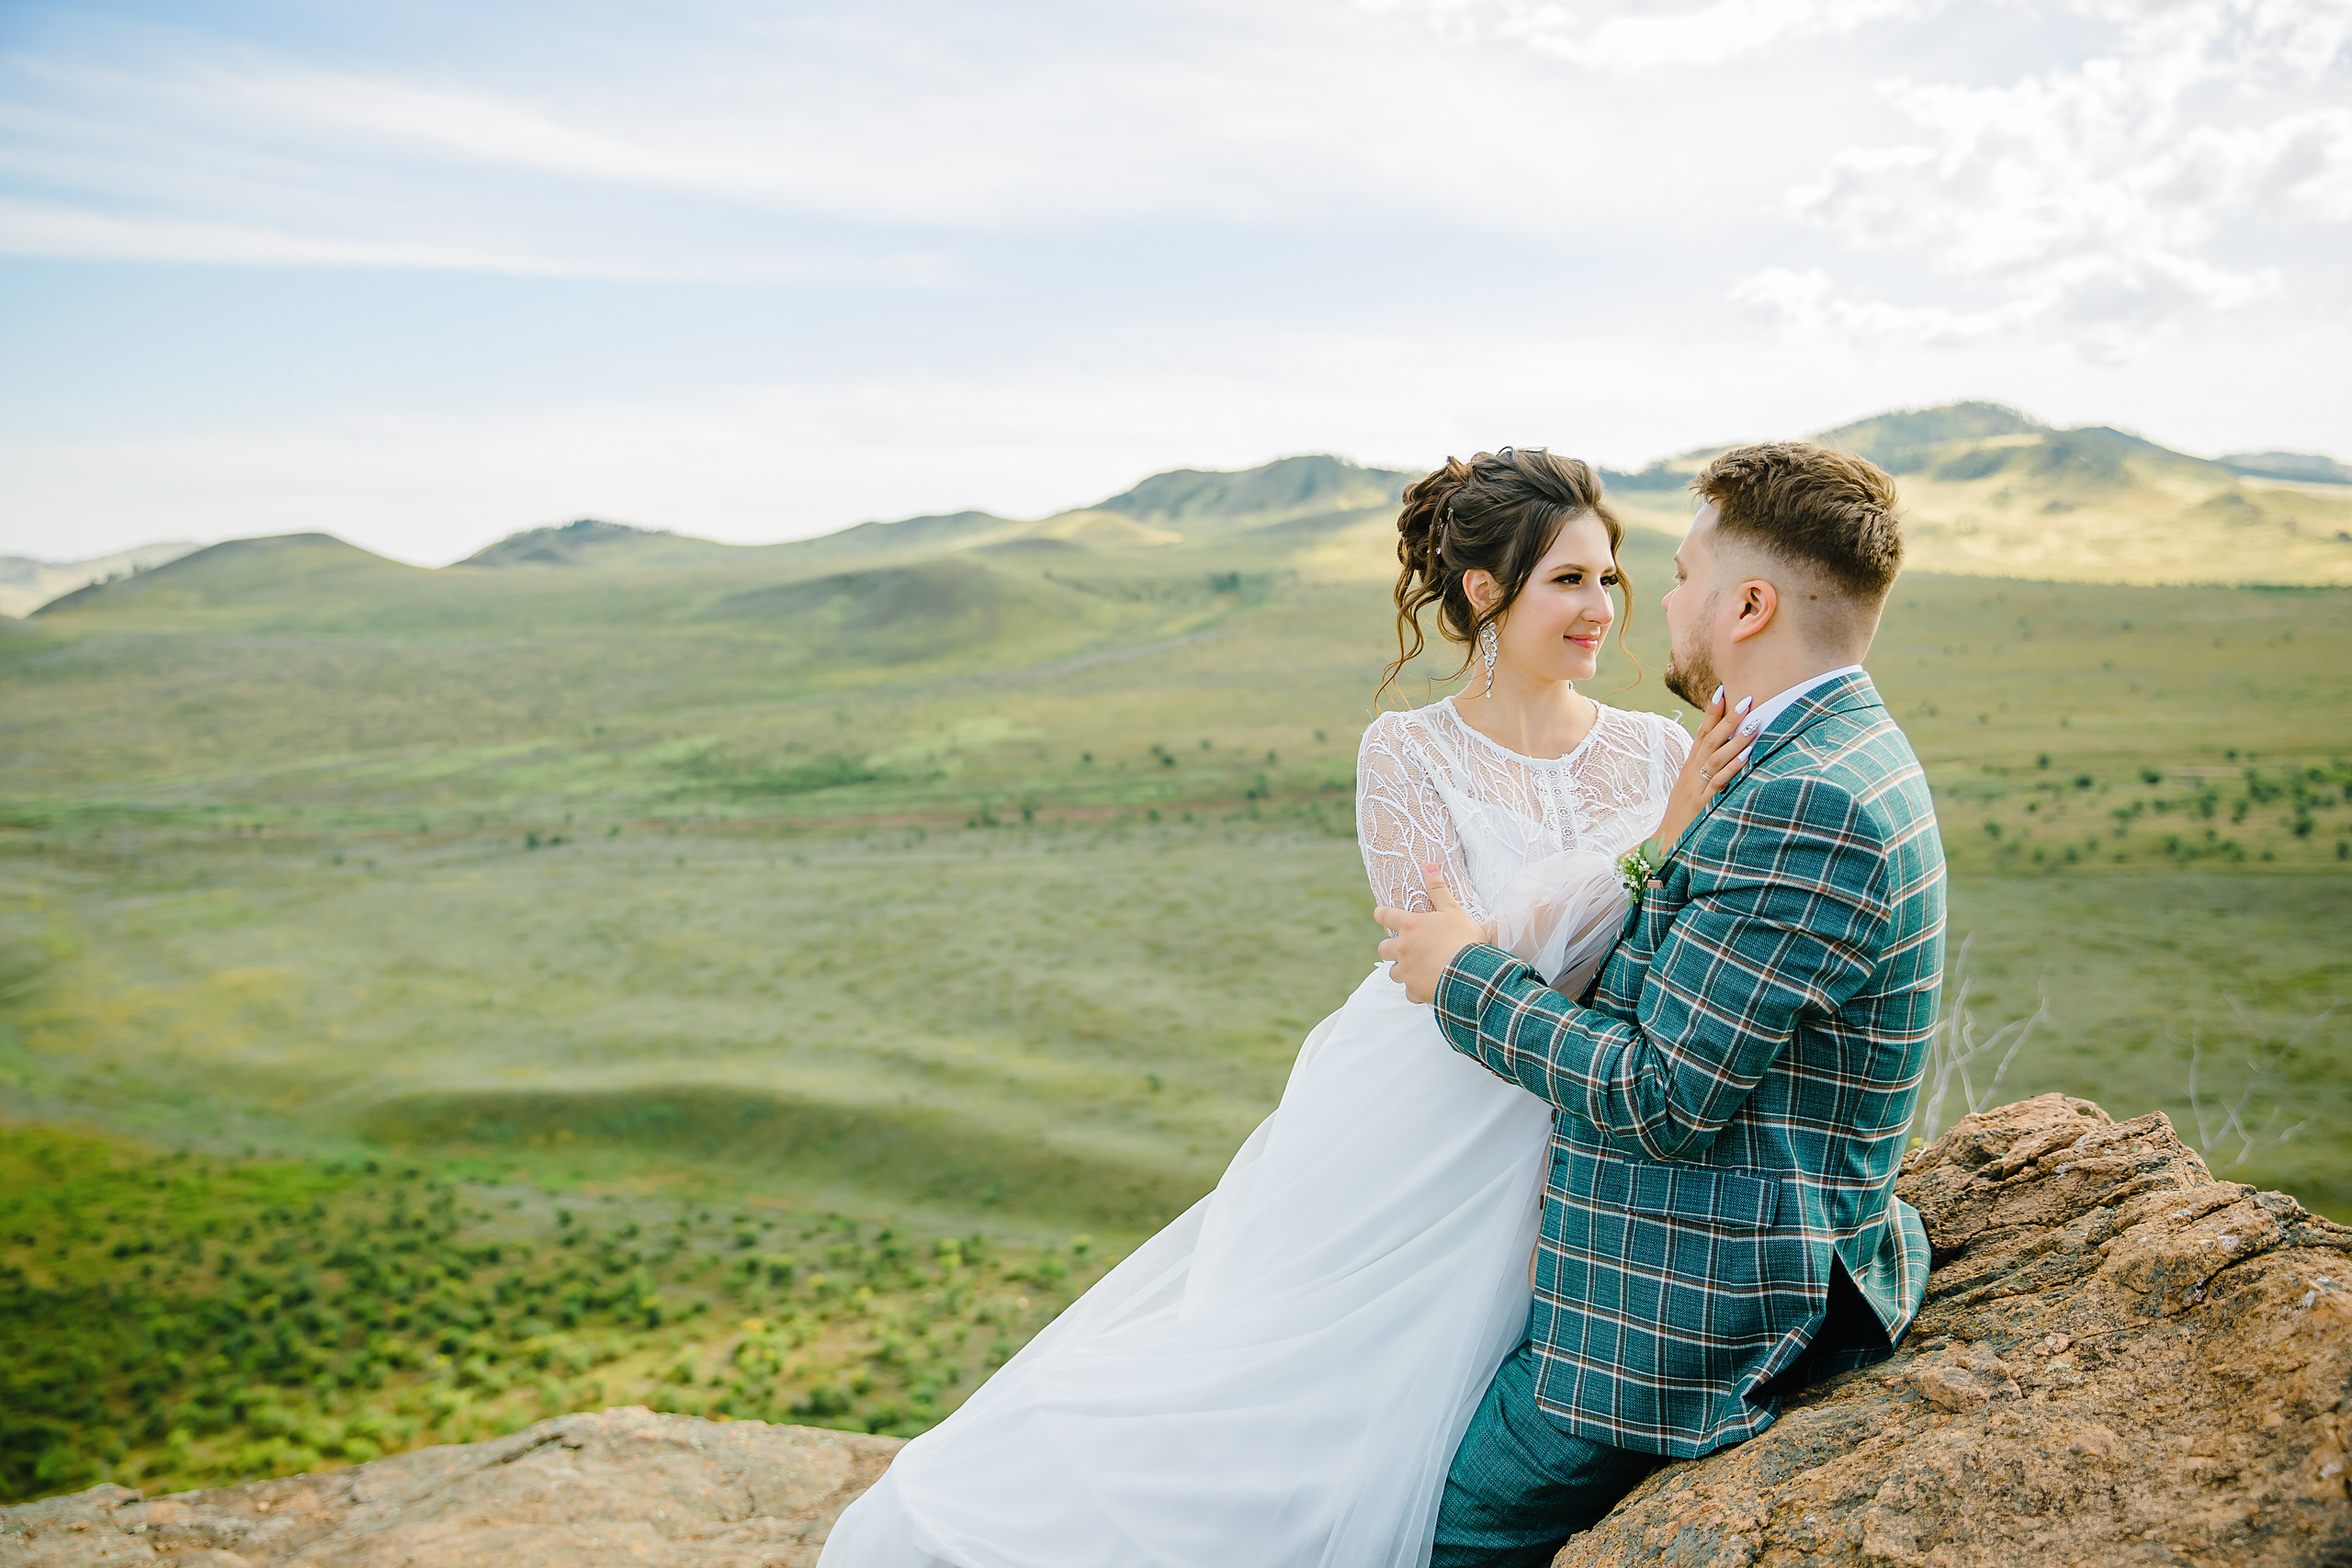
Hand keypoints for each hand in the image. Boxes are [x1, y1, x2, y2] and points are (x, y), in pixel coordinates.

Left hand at [1374, 862, 1485, 1004]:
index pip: (1384, 916)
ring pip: (1394, 972)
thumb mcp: (1454, 911)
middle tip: (1406, 948)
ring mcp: (1407, 971)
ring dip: (1403, 970)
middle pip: (1383, 948)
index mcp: (1410, 926)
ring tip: (1420, 968)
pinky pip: (1409, 991)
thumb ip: (1439, 890)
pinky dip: (1416, 989)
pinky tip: (1429, 985)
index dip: (1381, 914)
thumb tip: (1429, 865)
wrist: (1473, 974)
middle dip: (1391, 948)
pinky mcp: (1414, 991)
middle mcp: (1403, 949)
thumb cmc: (1465, 940)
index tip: (1381, 915)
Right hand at [1654, 685, 1755, 849]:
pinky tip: (1747, 756)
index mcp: (1689, 767)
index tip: (1723, 690)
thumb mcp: (1691, 788)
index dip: (1711, 712)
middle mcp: (1691, 773)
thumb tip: (1723, 753)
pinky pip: (1719, 782)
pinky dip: (1733, 768)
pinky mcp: (1702, 804)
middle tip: (1746, 700)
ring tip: (1754, 723)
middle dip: (1728, 719)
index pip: (1701, 733)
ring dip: (1736, 740)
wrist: (1665, 843)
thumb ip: (1706, 770)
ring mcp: (1696, 788)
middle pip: (1710, 740)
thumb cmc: (1682, 815)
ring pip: (1716, 758)